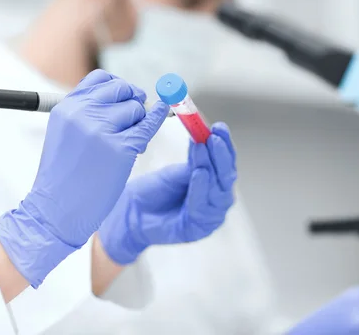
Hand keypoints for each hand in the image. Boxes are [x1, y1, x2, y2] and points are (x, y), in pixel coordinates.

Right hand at [0, 70, 168, 287]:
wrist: (56, 210)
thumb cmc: (64, 177)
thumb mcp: (64, 134)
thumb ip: (87, 113)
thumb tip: (125, 98)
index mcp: (67, 108)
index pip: (101, 79)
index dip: (119, 86)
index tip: (126, 97)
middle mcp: (83, 113)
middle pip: (123, 90)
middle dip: (133, 101)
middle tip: (136, 117)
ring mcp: (102, 130)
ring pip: (136, 110)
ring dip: (140, 122)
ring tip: (130, 144)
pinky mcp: (121, 148)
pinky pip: (148, 126)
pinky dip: (159, 118)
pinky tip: (164, 113)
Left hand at [99, 123, 236, 264]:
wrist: (131, 213)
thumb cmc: (154, 192)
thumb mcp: (177, 171)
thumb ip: (196, 160)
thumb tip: (207, 136)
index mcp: (214, 184)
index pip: (226, 163)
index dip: (225, 145)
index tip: (219, 127)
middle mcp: (216, 200)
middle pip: (227, 177)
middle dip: (221, 155)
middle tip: (214, 137)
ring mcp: (210, 216)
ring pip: (218, 191)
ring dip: (211, 167)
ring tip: (203, 149)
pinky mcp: (198, 229)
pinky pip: (203, 207)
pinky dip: (201, 188)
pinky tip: (199, 173)